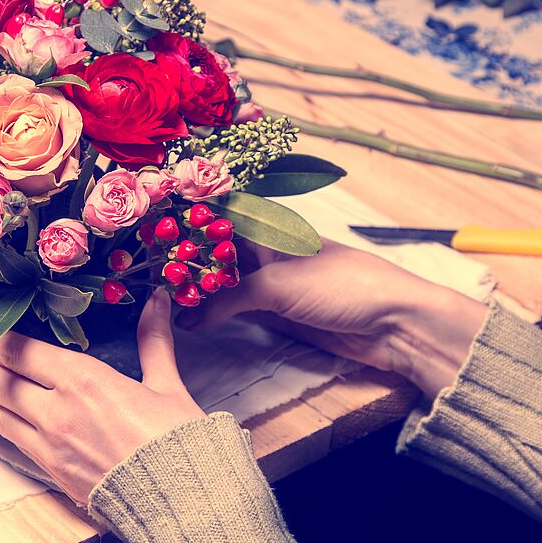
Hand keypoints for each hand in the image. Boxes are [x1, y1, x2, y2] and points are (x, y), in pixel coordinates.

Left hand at [0, 291, 205, 504]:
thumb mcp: (167, 385)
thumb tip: (158, 300)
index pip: (17, 350)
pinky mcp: (50, 468)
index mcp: (85, 380)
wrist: (179, 501)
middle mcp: (56, 409)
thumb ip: (154, 339)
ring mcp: (48, 442)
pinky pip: (7, 435)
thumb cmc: (176, 441)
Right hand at [180, 240, 487, 398]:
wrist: (394, 325)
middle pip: (218, 252)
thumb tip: (190, 316)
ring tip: (161, 296)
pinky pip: (236, 309)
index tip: (151, 228)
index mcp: (273, 229)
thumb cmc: (345, 286)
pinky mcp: (276, 313)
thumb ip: (232, 298)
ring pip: (223, 282)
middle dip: (185, 260)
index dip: (188, 220)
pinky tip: (190, 320)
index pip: (221, 217)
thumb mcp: (281, 286)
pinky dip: (213, 315)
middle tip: (147, 269)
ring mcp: (271, 283)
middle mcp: (268, 251)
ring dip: (197, 290)